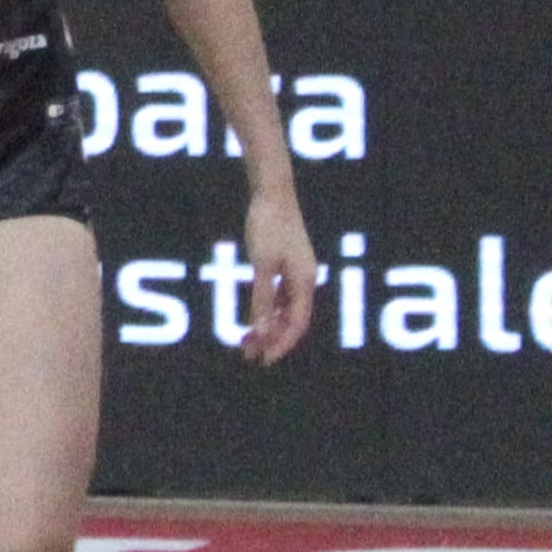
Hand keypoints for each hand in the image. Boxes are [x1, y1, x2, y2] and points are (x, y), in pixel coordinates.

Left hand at [235, 171, 321, 361]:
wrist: (272, 191)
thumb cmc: (267, 225)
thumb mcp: (261, 265)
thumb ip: (262, 299)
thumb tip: (261, 331)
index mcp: (304, 281)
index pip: (297, 324)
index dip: (281, 344)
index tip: (264, 359)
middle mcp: (305, 279)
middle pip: (292, 320)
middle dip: (272, 339)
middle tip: (249, 355)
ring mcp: (298, 271)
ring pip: (286, 309)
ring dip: (268, 326)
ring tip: (246, 341)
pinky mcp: (288, 263)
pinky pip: (281, 296)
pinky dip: (268, 309)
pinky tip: (255, 318)